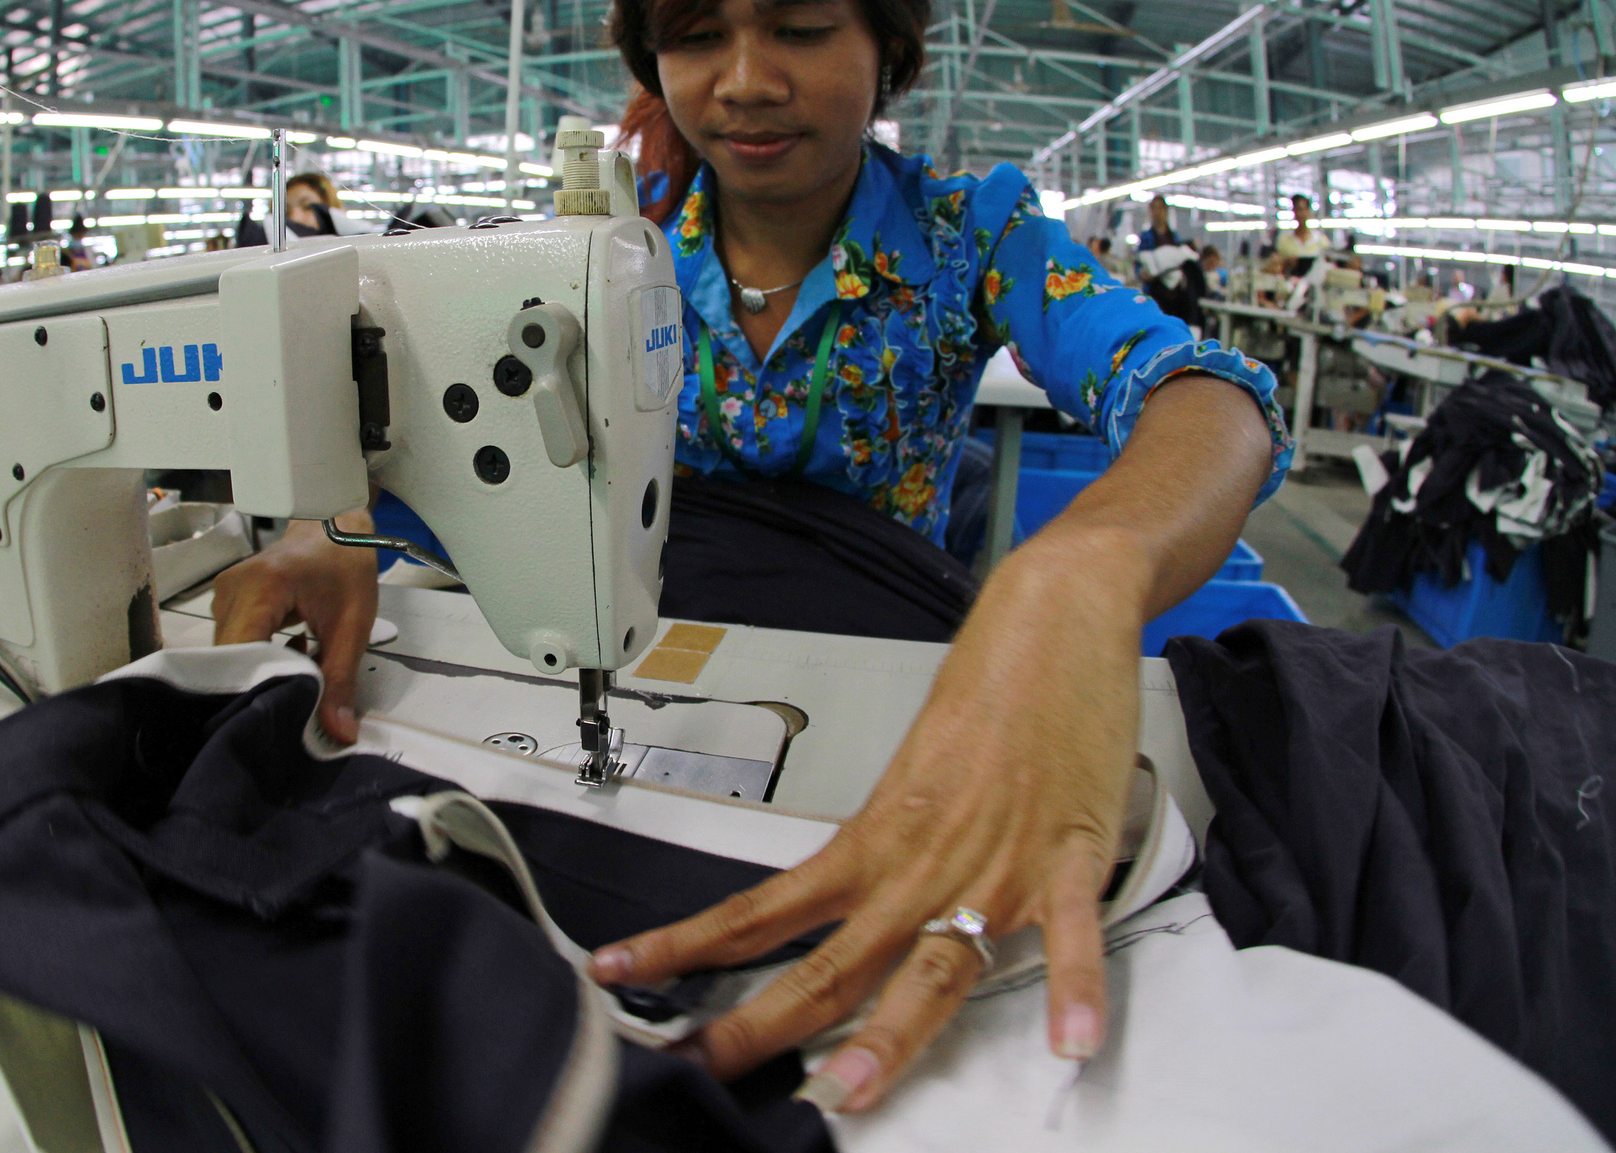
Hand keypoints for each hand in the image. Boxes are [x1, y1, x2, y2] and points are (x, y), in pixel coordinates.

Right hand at [210, 512, 379, 742]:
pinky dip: (258, 658)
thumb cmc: (346, 563)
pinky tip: (289, 656)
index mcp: (262, 587)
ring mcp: (224, 594)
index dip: (257, 690)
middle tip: (295, 708)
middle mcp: (232, 590)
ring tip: (298, 676)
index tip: (281, 716)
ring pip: (230, 656)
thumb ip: (340, 681)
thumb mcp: (352, 626)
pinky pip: (233, 643)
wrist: (336, 525)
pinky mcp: (227, 601)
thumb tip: (338, 733)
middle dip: (261, 688)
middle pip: (231, 660)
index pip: (241, 655)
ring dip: (260, 674)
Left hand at [590, 532, 1142, 1112]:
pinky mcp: (1067, 855)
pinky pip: (1070, 932)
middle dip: (763, 1027)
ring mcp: (993, 866)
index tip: (626, 972)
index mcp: (876, 839)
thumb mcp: (915, 771)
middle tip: (706, 1069)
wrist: (1055, 613)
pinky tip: (1072, 1040)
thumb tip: (857, 898)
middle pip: (829, 962)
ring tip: (851, 1088)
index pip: (761, 909)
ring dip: (891, 1034)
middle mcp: (922, 863)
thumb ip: (891, 846)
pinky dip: (1075, 985)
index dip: (687, 948)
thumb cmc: (989, 682)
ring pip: (932, 966)